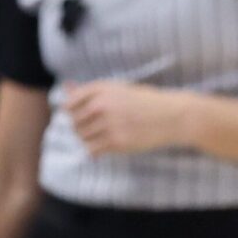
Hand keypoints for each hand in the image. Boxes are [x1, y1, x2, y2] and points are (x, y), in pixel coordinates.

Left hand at [62, 81, 193, 156]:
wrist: (172, 116)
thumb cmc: (144, 101)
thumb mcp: (118, 89)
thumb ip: (90, 90)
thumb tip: (65, 86)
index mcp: (101, 89)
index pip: (69, 104)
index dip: (72, 112)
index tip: (82, 116)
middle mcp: (102, 105)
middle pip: (74, 122)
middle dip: (81, 127)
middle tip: (95, 129)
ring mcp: (109, 124)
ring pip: (82, 137)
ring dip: (88, 139)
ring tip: (103, 137)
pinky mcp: (118, 142)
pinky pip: (92, 150)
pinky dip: (95, 151)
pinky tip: (104, 147)